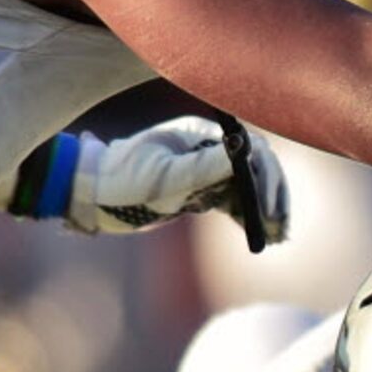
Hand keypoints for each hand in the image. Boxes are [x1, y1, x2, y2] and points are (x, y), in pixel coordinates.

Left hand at [63, 115, 289, 244]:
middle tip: (281, 227)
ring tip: (279, 236)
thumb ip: (203, 166)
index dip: (266, 178)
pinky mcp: (198, 191)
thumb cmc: (120, 179)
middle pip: (256, 168)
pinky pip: (234, 202)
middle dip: (272, 195)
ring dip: (265, 209)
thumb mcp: (163, 177)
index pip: (250, 150)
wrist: (90, 193)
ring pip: (248, 187)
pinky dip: (249, 216)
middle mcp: (207, 148)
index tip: (269, 208)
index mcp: (200, 135)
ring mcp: (204, 170)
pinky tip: (263, 234)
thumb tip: (245, 155)